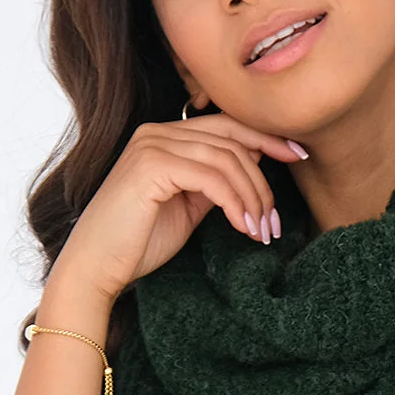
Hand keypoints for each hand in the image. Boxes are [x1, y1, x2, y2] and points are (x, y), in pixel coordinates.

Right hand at [50, 109, 308, 300]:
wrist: (96, 268)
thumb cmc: (137, 245)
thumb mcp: (186, 207)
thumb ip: (213, 184)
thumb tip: (252, 170)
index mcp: (165, 137)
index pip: (226, 126)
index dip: (266, 138)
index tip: (298, 155)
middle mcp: (157, 132)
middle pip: (232, 139)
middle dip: (265, 176)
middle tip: (276, 219)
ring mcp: (153, 145)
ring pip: (227, 159)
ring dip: (253, 197)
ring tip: (262, 232)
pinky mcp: (152, 165)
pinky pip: (212, 177)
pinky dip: (236, 203)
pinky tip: (244, 228)